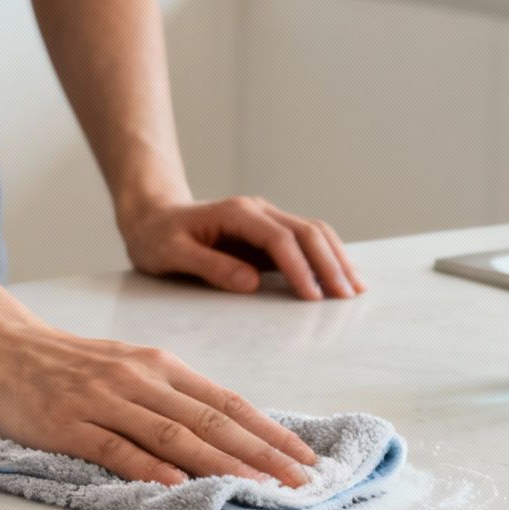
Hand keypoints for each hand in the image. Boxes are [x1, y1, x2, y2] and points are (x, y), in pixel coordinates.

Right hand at [0, 320, 316, 486]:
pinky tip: (177, 486)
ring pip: (173, 435)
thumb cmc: (65, 363)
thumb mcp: (127, 367)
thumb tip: (224, 430)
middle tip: (301, 483)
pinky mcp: (68, 424)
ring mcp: (103, 402)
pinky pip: (115, 449)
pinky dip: (149, 468)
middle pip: (212, 421)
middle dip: (262, 455)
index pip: (227, 403)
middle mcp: (139, 380)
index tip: (307, 459)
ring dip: (220, 465)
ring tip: (256, 489)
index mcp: (159, 366)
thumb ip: (170, 396)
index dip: (270, 432)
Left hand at [120, 195, 365, 300]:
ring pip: (313, 233)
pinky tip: (342, 276)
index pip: (279, 239)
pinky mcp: (268, 234)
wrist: (152, 217)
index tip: (313, 298)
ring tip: (355, 288)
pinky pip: (306, 242)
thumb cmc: (157, 238)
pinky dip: (328, 257)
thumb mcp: (171, 254)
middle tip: (347, 297)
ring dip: (336, 258)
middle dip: (330, 264)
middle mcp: (257, 211)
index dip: (299, 268)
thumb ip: (209, 266)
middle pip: (307, 232)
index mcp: (236, 213)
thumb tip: (251, 282)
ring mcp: (266, 220)